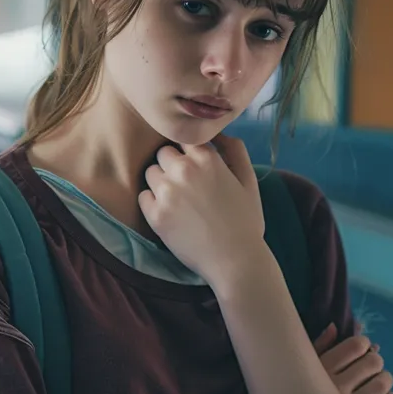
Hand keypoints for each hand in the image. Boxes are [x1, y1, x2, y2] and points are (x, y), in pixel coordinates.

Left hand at [139, 135, 266, 287]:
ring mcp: (167, 192)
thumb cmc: (245, 221)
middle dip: (172, 164)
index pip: (183, 138)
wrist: (236, 261)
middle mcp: (183, 170)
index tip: (194, 164)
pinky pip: (143, 197)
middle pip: (163, 153)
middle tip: (187, 185)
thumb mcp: (248, 180)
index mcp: (207, 157)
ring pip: (150, 172)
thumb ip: (235, 149)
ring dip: (160, 182)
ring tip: (179, 200)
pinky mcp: (155, 215)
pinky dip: (152, 203)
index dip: (187, 151)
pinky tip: (170, 214)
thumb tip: (217, 132)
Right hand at [314, 324, 392, 393]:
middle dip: (374, 360)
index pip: (357, 344)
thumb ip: (320, 345)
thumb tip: (334, 326)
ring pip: (383, 383)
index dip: (363, 343)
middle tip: (366, 366)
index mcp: (323, 367)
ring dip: (382, 379)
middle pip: (374, 361)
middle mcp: (337, 385)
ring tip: (373, 381)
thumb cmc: (305, 386)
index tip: (359, 349)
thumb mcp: (308, 364)